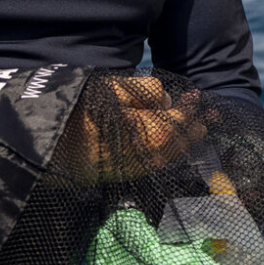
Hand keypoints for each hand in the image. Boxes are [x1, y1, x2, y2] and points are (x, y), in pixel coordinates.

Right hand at [57, 76, 214, 184]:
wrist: (53, 147)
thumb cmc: (85, 112)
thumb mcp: (117, 89)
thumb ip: (147, 91)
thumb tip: (165, 100)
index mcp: (158, 133)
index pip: (182, 117)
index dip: (190, 104)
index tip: (196, 94)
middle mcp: (155, 156)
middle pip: (183, 140)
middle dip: (197, 125)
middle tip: (210, 115)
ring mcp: (142, 168)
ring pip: (172, 154)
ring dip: (186, 140)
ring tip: (196, 129)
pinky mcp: (128, 174)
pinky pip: (158, 162)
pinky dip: (170, 151)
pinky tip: (169, 143)